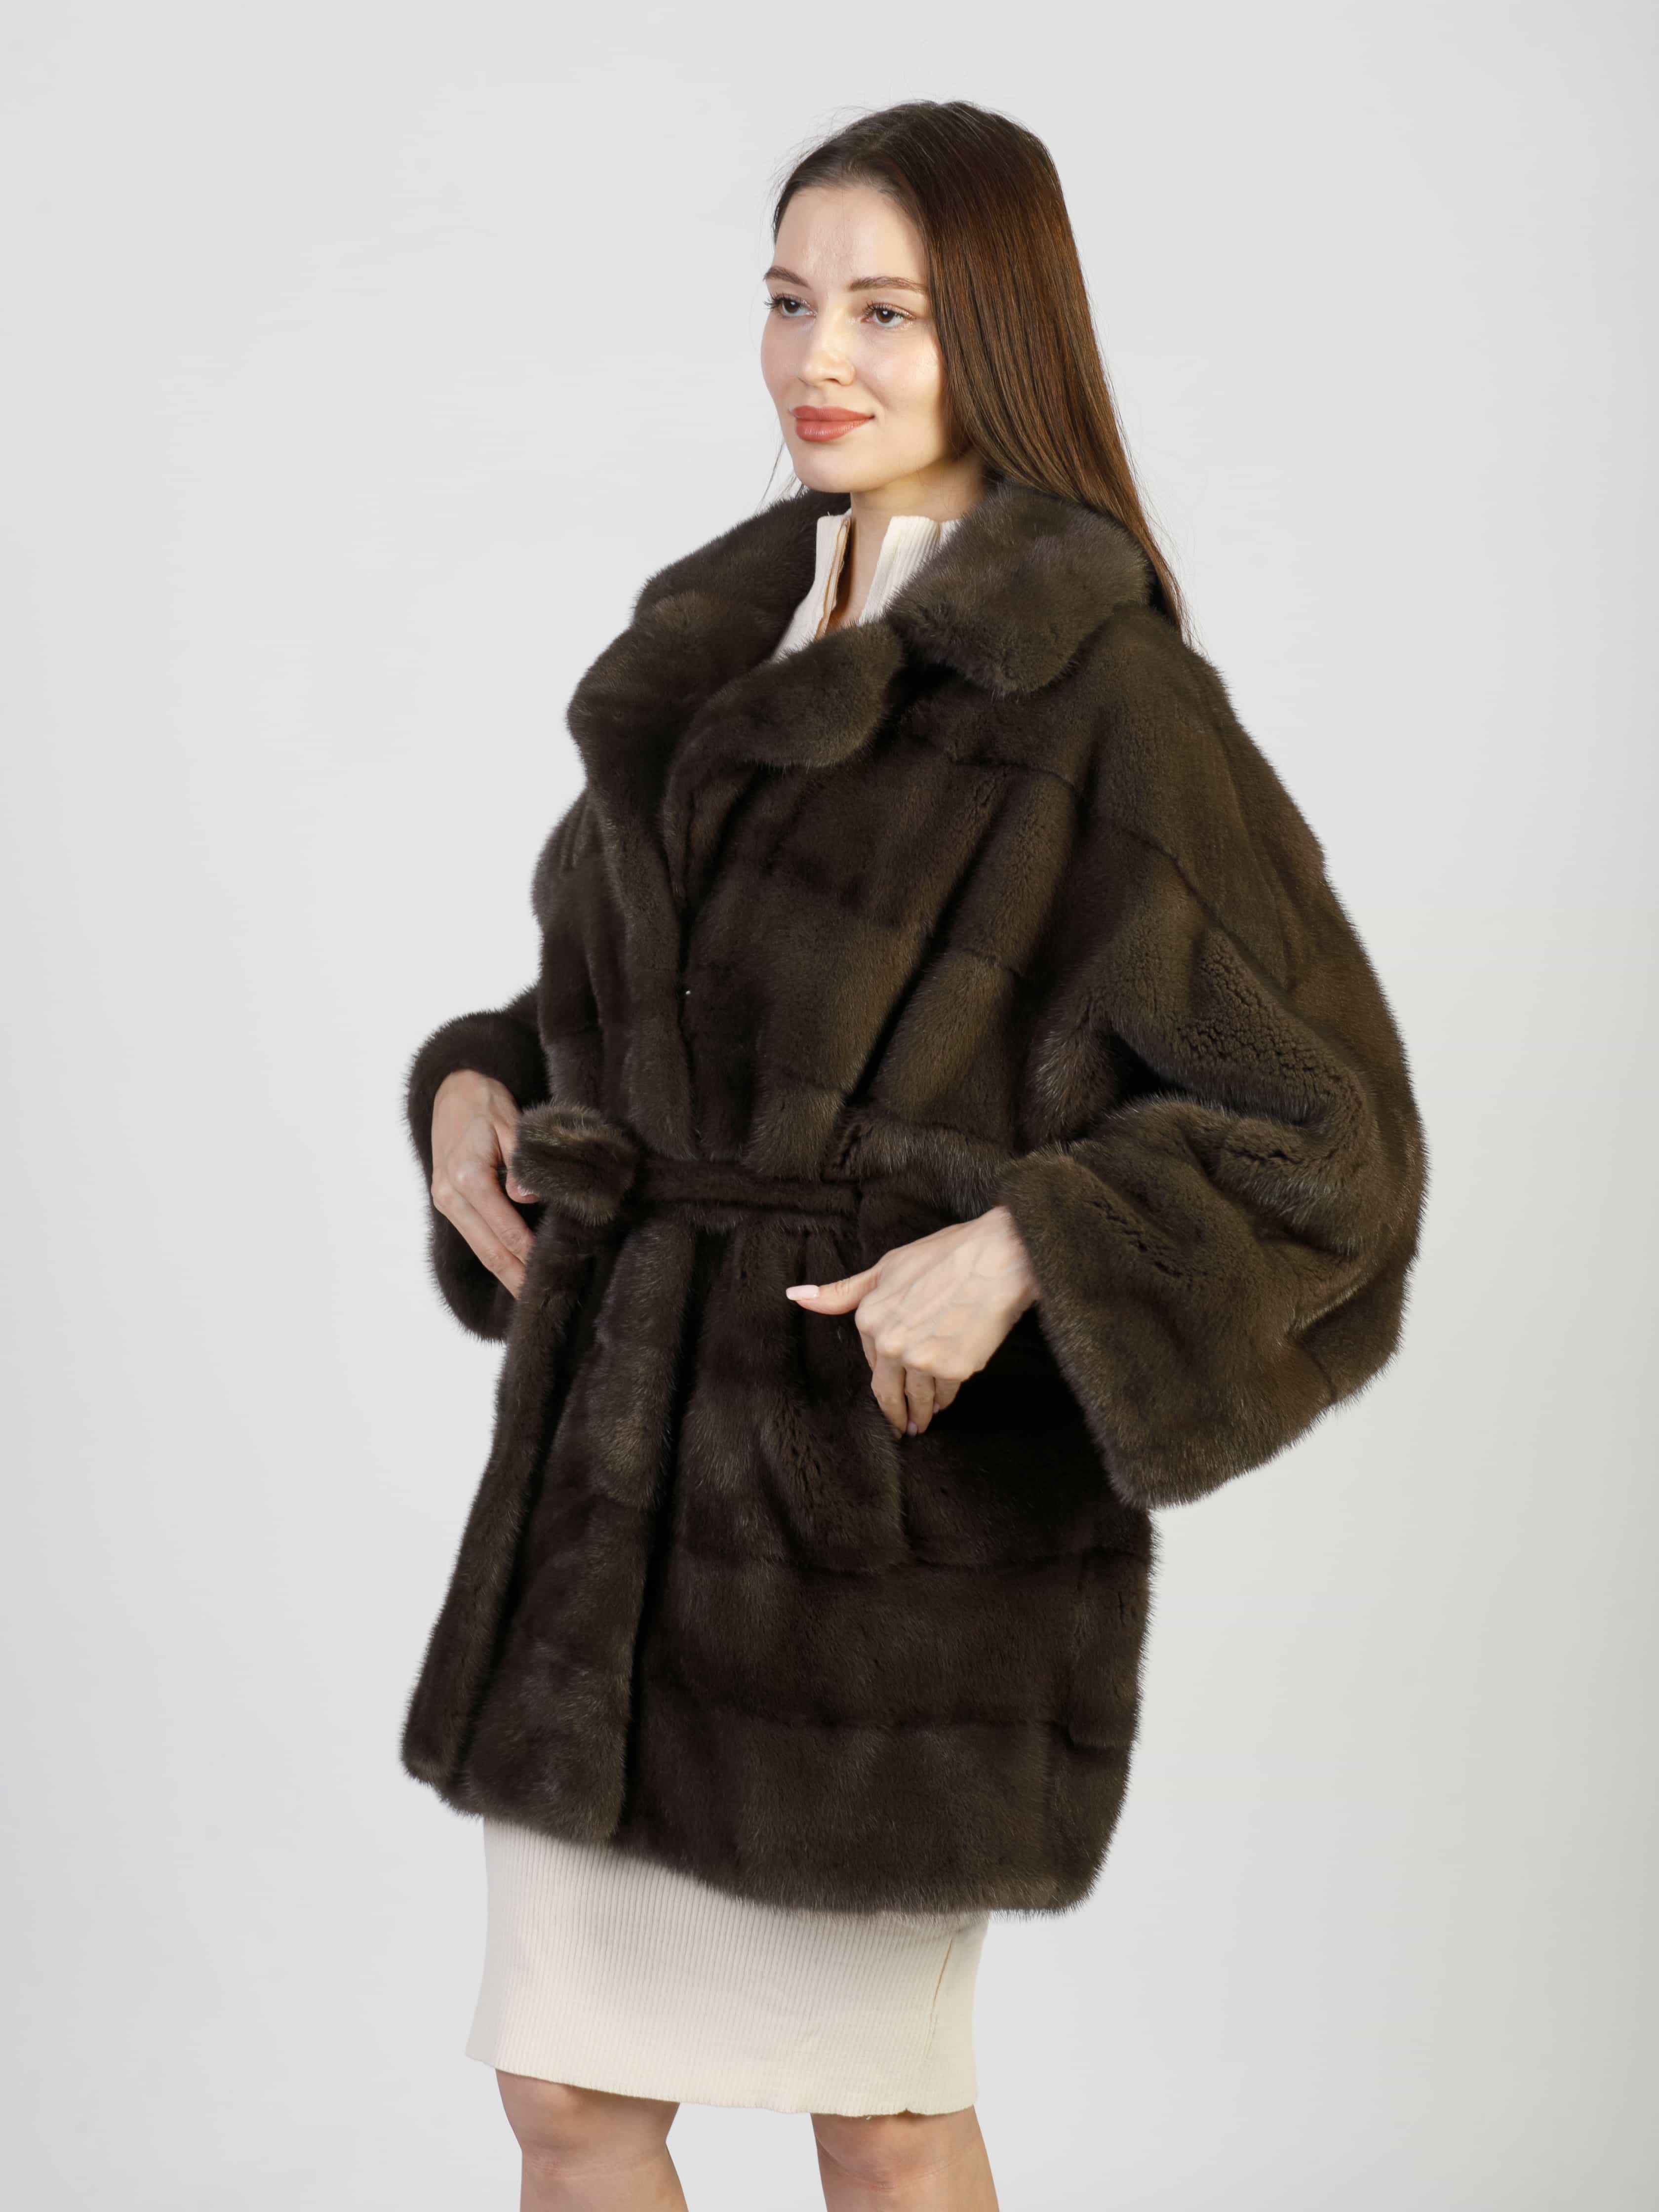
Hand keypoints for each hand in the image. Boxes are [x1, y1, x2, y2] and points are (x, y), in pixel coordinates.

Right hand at [430, 1070, 539, 1298]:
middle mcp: (450, 1195)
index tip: (549, 1276)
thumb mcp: (509, 1123)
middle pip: (489, 1249)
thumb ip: (520, 1160)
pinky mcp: (448, 1203)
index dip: (528, 1256)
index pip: (505, 1229)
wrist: (452, 1091)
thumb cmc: (485, 1104)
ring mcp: (445, 1201)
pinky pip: (475, 1236)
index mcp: (467, 1177)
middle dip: (515, 1279)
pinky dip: (495, 1256)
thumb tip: (528, 1197)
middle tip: (540, 1305)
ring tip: (529, 1298)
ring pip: (480, 1248)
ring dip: (504, 1274)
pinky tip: (513, 1272)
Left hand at [785, 1205, 1038, 1437]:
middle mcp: (891, 1344)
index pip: (873, 1359)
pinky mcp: (953, 1371)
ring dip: (920, 1414)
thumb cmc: (947, 1255)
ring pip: (917, 1399)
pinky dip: (945, 1400)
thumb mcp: (888, 1266)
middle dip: (894, 1413)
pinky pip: (945, 1395)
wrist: (998, 1258)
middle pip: (887, 1392)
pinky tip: (945, 1403)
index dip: (884, 1370)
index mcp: (869, 1318)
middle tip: (900, 1427)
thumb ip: (844, 1292)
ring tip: (923, 1423)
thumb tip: (796, 1296)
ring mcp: (921, 1360)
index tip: (890, 1387)